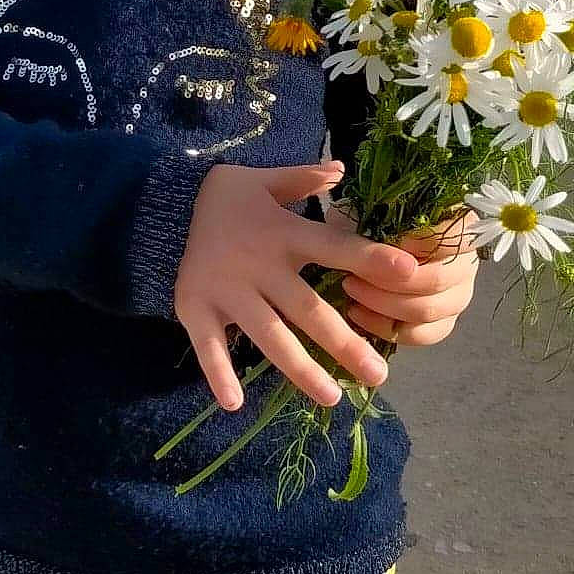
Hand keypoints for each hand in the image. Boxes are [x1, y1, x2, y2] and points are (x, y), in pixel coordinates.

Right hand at [174, 161, 426, 413]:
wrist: (162, 205)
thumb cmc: (226, 199)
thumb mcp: (265, 180)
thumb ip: (304, 178)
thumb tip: (343, 168)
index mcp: (284, 233)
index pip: (334, 246)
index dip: (371, 258)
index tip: (411, 273)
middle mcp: (259, 265)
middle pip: (308, 309)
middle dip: (345, 343)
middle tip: (379, 375)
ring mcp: (226, 291)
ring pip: (269, 336)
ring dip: (300, 370)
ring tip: (332, 398)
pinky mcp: (195, 308)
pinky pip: (208, 347)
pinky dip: (218, 374)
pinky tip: (234, 405)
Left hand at [322, 197, 478, 348]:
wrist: (352, 250)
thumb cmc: (358, 227)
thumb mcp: (356, 222)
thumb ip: (372, 238)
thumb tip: (401, 264)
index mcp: (457, 225)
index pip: (460, 234)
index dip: (424, 241)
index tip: (389, 241)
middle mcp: (465, 262)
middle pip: (438, 279)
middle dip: (388, 281)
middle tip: (354, 274)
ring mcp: (457, 296)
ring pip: (427, 311)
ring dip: (382, 304)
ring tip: (351, 288)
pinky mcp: (441, 324)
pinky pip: (420, 335)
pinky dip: (384, 327)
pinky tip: (358, 312)